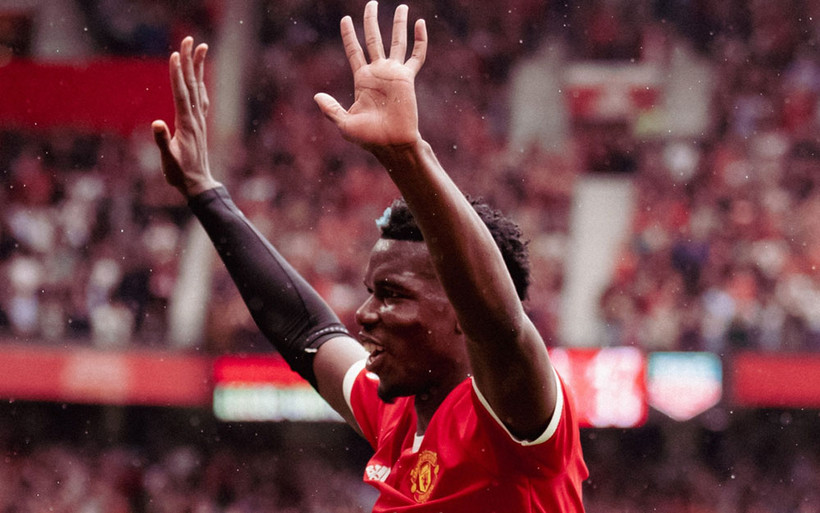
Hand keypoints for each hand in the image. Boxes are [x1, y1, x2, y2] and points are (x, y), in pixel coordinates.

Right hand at [151, 37, 220, 197]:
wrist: (198, 184)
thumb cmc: (180, 174)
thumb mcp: (168, 160)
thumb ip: (162, 142)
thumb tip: (157, 124)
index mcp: (186, 125)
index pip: (181, 94)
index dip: (177, 74)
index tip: (175, 55)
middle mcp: (195, 119)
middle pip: (191, 85)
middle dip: (189, 61)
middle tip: (189, 40)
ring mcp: (199, 121)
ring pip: (198, 88)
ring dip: (197, 68)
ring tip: (200, 48)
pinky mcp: (199, 125)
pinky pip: (200, 99)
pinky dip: (199, 84)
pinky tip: (198, 79)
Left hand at [314, 1, 426, 149]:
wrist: (392, 144)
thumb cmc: (369, 138)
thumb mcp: (344, 123)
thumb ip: (331, 109)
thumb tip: (317, 96)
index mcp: (362, 80)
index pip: (354, 50)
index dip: (349, 35)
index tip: (346, 19)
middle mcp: (378, 73)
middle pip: (374, 39)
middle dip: (371, 21)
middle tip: (371, 3)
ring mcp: (394, 74)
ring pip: (397, 42)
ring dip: (398, 24)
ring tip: (401, 6)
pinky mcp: (407, 78)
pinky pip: (416, 56)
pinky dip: (420, 40)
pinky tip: (420, 24)